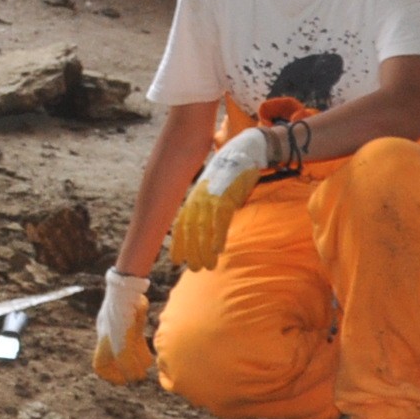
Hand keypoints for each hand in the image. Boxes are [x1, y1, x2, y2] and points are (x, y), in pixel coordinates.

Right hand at [92, 267, 153, 385]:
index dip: (110, 375)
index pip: (100, 364)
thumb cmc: (121, 319)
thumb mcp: (122, 345)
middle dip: (127, 369)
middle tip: (138, 374)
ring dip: (137, 361)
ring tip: (146, 366)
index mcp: (104, 342)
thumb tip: (134, 378)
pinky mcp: (134, 324)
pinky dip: (143, 350)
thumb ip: (126, 363)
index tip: (123, 380)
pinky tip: (151, 356)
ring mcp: (122, 330)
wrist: (127, 291)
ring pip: (128, 351)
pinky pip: (137, 341)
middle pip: (116, 360)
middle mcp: (111, 337)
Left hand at [169, 120, 306, 271]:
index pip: (182, 223)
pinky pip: (221, 220)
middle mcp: (200, 197)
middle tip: (194, 269)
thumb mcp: (213, 186)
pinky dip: (218, 235)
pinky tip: (219, 250)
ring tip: (207, 266)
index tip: (175, 260)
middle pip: (191, 229)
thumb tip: (204, 224)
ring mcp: (212, 196)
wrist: (244, 149)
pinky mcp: (227, 196)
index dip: (178, 242)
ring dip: (204, 249)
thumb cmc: (229, 170)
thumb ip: (206, 203)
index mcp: (195, 196)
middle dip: (191, 251)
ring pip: (204, 228)